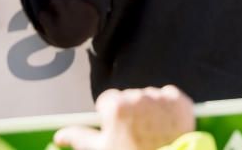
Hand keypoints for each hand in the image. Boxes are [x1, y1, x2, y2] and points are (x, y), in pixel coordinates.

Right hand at [54, 86, 195, 149]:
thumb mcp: (100, 149)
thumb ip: (79, 137)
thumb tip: (59, 135)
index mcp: (116, 105)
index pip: (107, 100)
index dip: (109, 116)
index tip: (115, 128)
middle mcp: (139, 96)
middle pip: (128, 97)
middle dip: (129, 111)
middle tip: (133, 133)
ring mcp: (161, 98)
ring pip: (149, 96)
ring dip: (148, 108)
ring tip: (150, 130)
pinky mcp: (181, 102)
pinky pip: (169, 97)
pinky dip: (167, 107)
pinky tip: (165, 124)